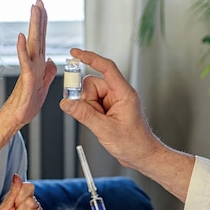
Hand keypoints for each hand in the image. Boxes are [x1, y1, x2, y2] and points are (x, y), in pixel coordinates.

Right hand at [1, 0, 56, 128]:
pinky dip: (22, 49)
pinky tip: (21, 37)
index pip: (42, 39)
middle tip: (38, 0)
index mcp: (39, 63)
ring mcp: (29, 69)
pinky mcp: (26, 80)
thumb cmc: (28, 104)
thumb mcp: (43, 86)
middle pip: (37, 36)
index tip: (42, 7)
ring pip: (32, 44)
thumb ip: (47, 72)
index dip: (43, 23)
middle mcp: (33, 63)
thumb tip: (51, 60)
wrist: (17, 118)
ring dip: (33, 26)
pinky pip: (25, 62)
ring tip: (33, 9)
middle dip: (38, 17)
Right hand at [59, 48, 163, 168]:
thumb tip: (66, 103)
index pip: (106, 68)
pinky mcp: (108, 108)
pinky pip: (91, 104)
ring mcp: (113, 101)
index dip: (90, 58)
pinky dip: (90, 112)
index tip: (75, 53)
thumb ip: (84, 115)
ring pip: (89, 95)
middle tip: (93, 116)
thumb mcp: (105, 130)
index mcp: (123, 93)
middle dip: (87, 100)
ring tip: (100, 124)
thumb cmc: (134, 144)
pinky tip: (99, 124)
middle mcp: (118, 94)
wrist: (142, 156)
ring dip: (88, 108)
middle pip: (91, 84)